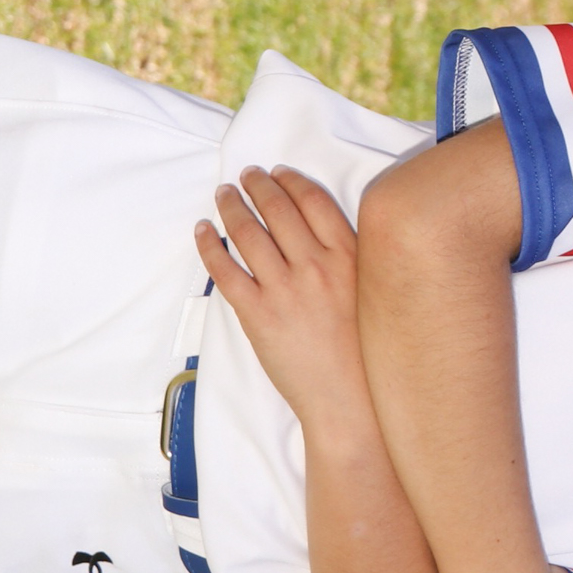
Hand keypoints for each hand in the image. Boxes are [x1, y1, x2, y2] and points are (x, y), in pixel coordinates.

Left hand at [196, 167, 364, 418]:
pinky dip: (209, 245)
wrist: (348, 398)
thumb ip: (347, 258)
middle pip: (278, 209)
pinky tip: (203, 230)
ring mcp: (284, 290)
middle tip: (246, 175)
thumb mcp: (369, 291)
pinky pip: (225, 270)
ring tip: (224, 194)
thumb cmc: (363, 349)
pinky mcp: (258, 315)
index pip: (313, 201)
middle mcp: (316, 266)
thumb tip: (317, 230)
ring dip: (232, 207)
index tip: (278, 173)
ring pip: (249, 233)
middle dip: (258, 185)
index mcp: (348, 256)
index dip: (291, 182)